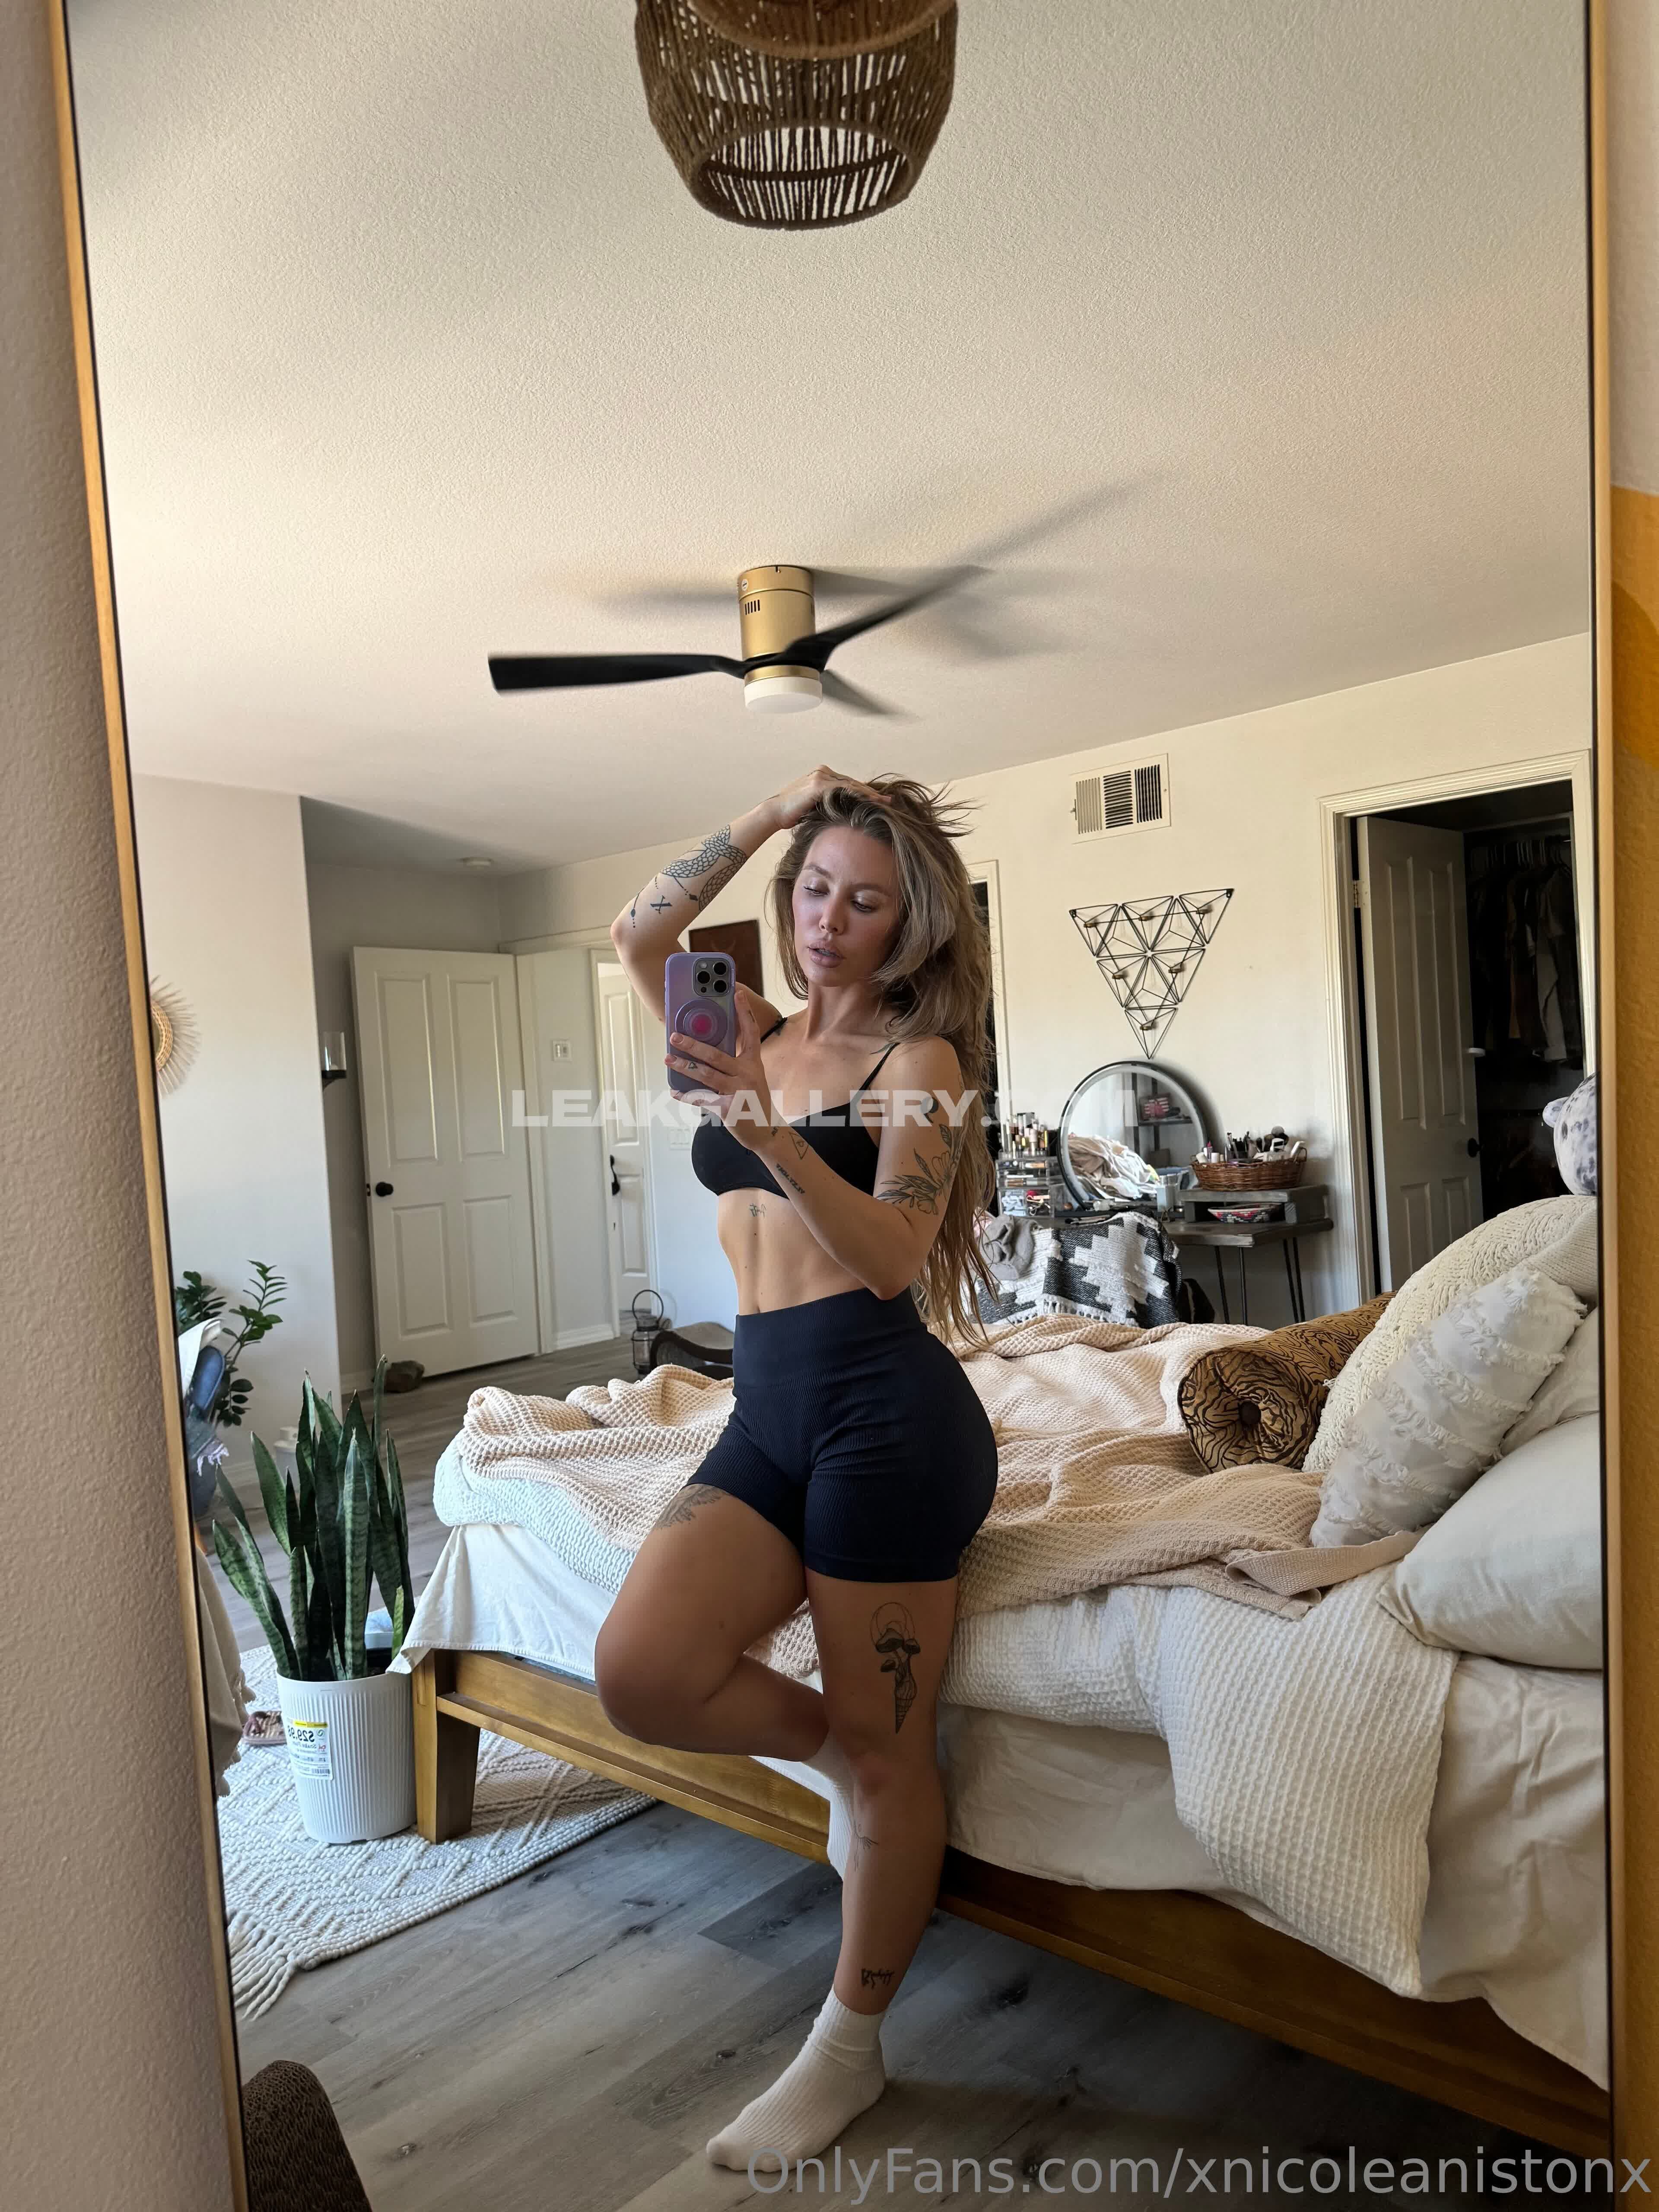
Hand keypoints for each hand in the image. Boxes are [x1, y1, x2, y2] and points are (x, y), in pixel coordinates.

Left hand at [666, 985, 776, 1150]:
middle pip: (716, 1055)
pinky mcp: (729, 1108)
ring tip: (667, 1059)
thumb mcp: (749, 1077)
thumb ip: (732, 1064)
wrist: (765, 1130)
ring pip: (706, 1075)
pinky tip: (674, 1091)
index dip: (744, 1012)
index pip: (750, 1032)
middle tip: (674, 1036)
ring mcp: (738, 1091)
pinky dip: (686, 1095)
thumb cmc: (752, 1100)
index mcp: (753, 1063)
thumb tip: (703, 1051)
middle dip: (692, 1044)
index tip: (736, 993)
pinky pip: (702, 1098)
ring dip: (683, 1066)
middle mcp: (747, 1074)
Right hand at [765, 764, 882, 834]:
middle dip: (871, 792)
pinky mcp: (818, 785)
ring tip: (884, 802)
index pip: (848, 783)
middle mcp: (822, 772)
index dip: (864, 792)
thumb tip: (843, 815)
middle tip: (889, 800)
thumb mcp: (814, 806)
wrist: (774, 813)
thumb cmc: (792, 814)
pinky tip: (869, 801)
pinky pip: (843, 789)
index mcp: (822, 776)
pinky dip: (858, 795)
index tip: (879, 800)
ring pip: (851, 785)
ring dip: (869, 794)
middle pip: (853, 782)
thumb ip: (828, 804)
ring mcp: (820, 776)